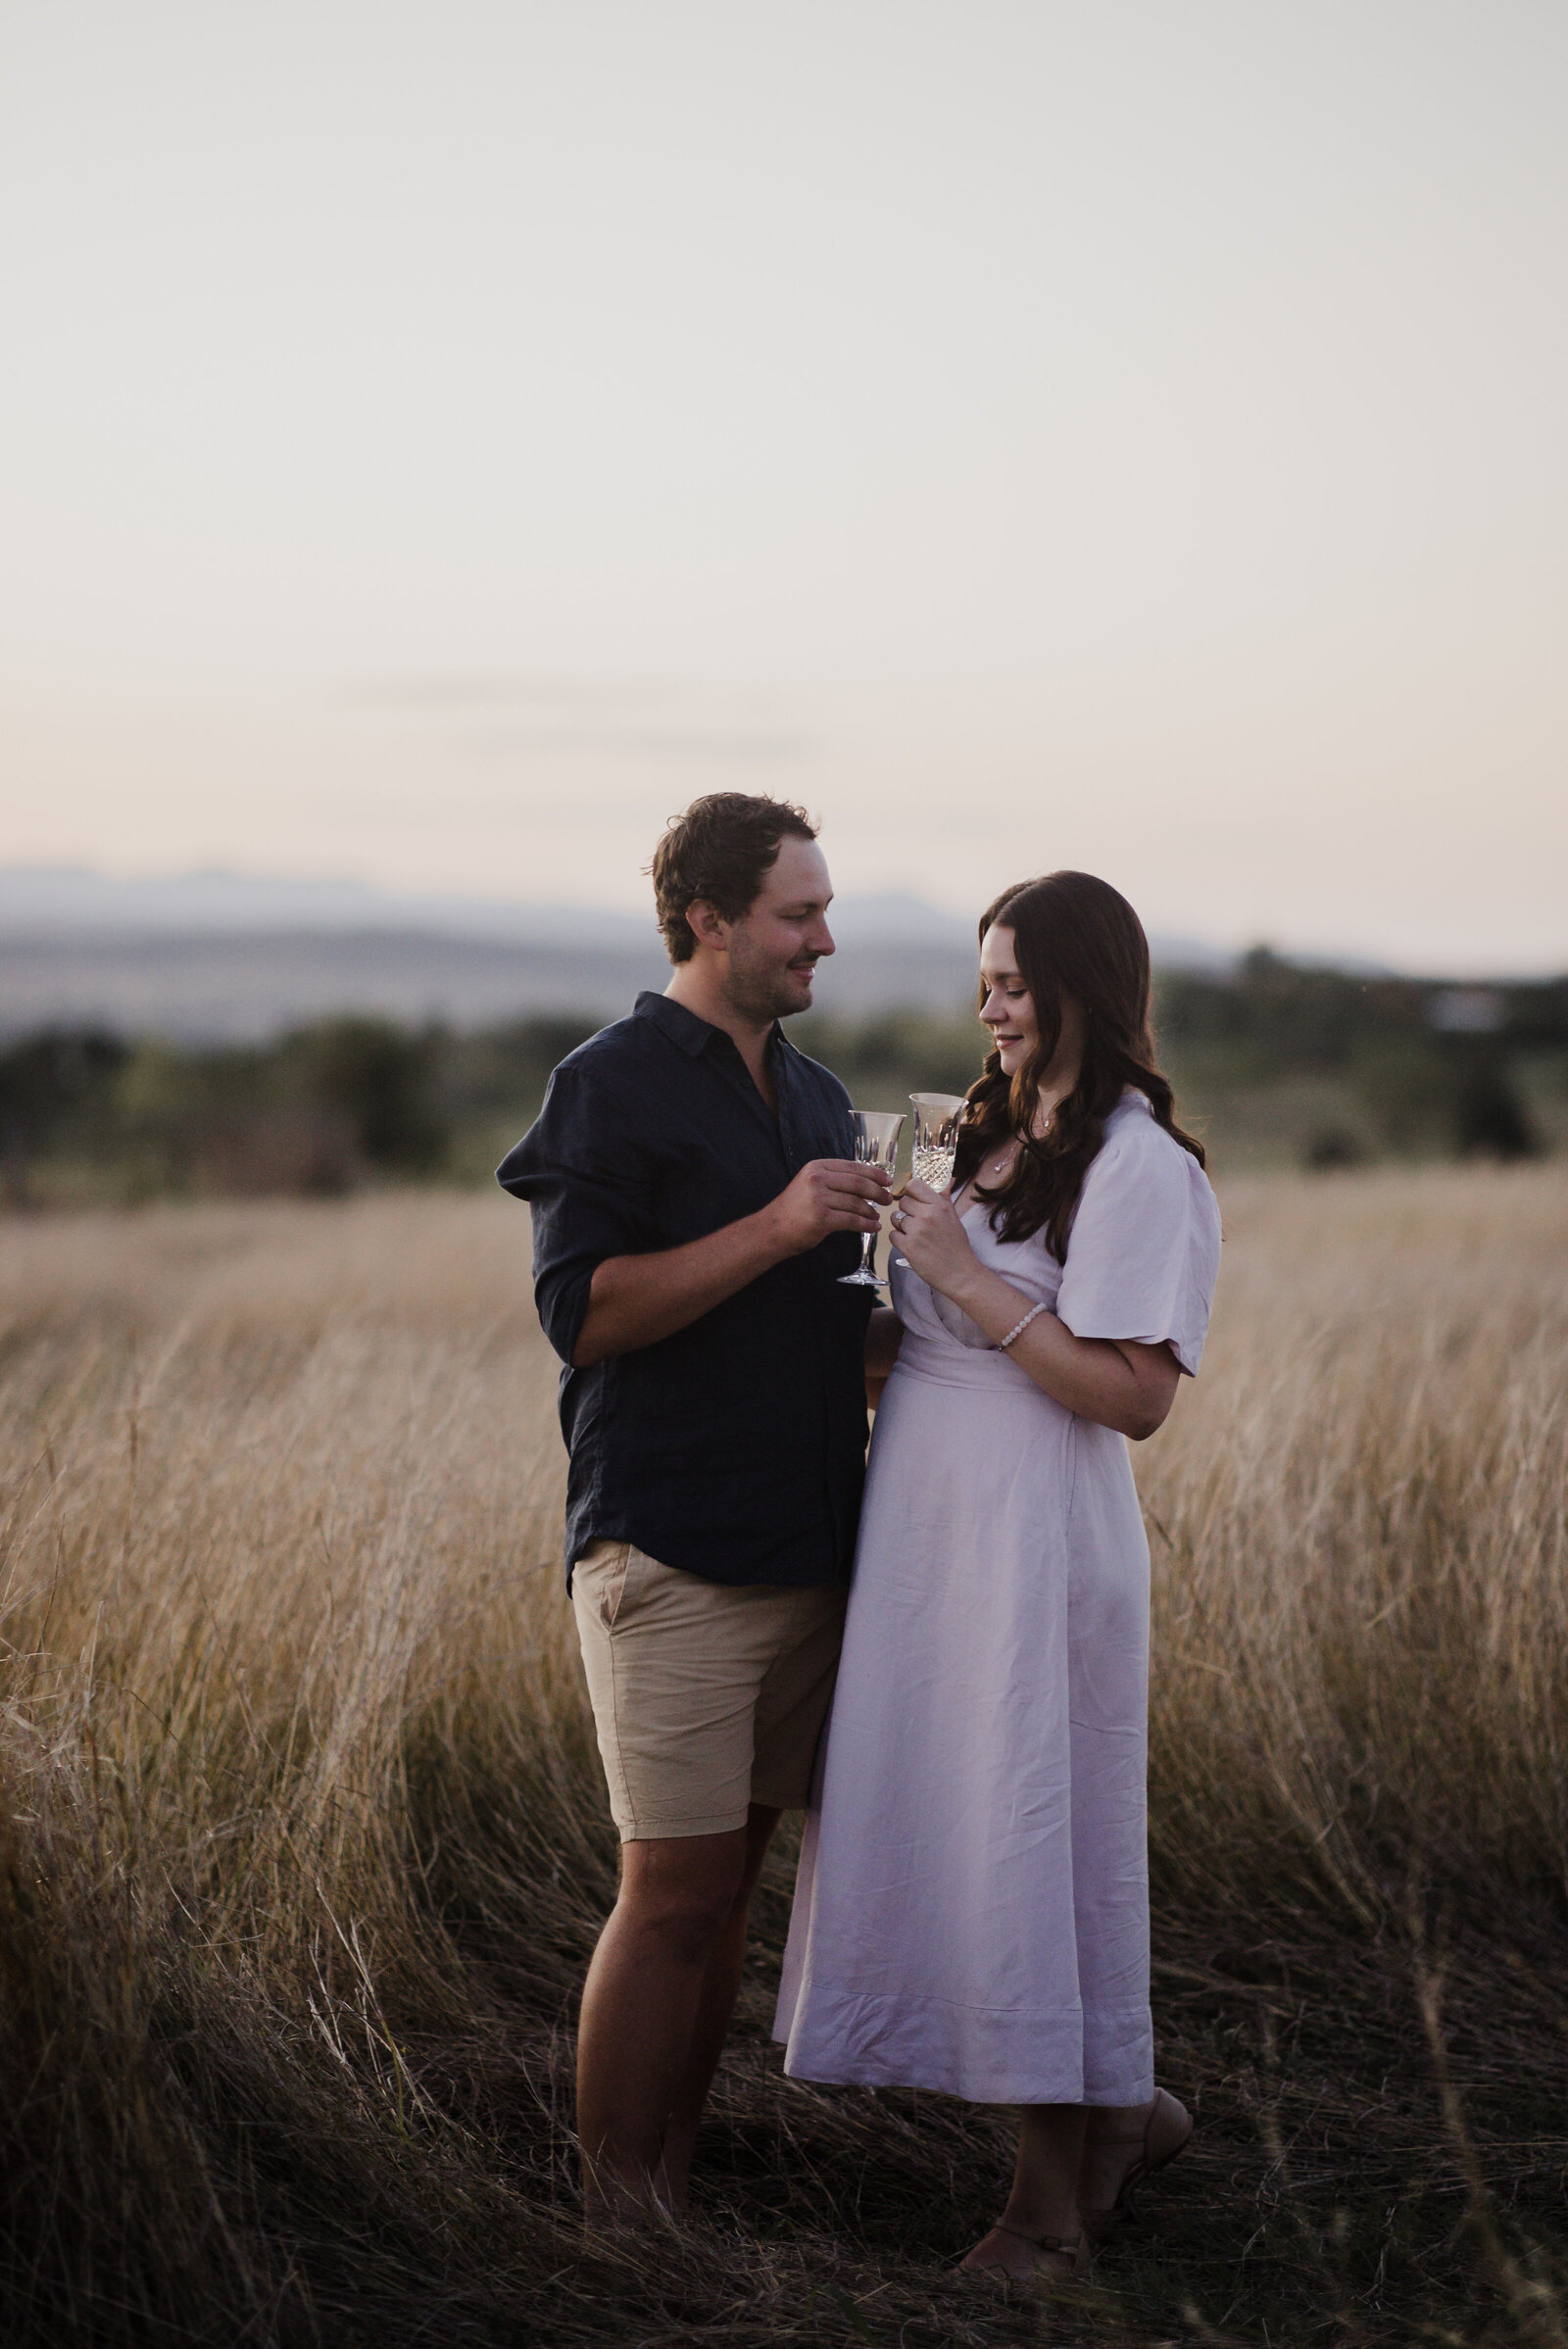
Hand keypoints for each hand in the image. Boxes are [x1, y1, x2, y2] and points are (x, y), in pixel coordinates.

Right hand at [767, 1158, 889, 1255]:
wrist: (773, 1229)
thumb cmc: (794, 1209)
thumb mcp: (810, 1184)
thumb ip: (833, 1179)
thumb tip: (866, 1182)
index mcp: (817, 1167)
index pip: (853, 1167)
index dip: (874, 1173)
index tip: (887, 1181)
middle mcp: (818, 1179)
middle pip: (858, 1183)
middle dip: (878, 1192)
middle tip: (888, 1199)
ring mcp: (819, 1199)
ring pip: (856, 1203)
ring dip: (871, 1211)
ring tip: (877, 1216)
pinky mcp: (822, 1219)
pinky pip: (852, 1220)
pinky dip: (865, 1224)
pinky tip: (872, 1227)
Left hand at [888, 1176, 979, 1300]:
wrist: (960, 1273)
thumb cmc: (957, 1246)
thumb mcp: (954, 1217)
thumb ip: (944, 1198)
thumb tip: (945, 1179)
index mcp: (939, 1205)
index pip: (914, 1185)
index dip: (911, 1192)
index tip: (914, 1199)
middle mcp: (927, 1215)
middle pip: (902, 1202)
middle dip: (907, 1211)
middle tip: (917, 1222)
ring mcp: (916, 1231)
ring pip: (895, 1218)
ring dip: (902, 1226)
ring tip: (915, 1234)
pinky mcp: (907, 1247)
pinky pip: (892, 1235)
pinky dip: (899, 1240)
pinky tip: (911, 1244)